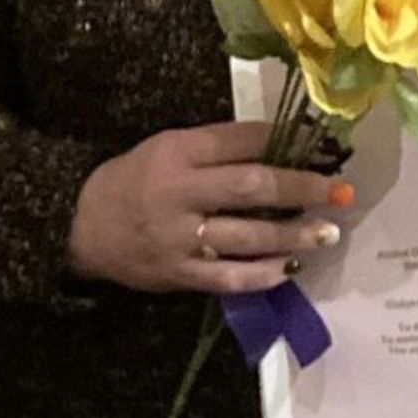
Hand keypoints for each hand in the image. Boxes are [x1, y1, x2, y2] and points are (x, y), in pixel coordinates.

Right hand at [67, 121, 343, 297]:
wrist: (79, 225)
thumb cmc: (134, 181)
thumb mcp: (168, 149)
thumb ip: (218, 149)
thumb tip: (285, 148)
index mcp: (176, 152)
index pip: (240, 140)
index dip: (286, 140)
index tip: (323, 143)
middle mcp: (178, 193)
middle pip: (251, 188)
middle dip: (301, 188)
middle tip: (338, 190)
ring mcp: (178, 237)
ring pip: (247, 237)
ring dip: (293, 235)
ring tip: (327, 233)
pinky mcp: (177, 273)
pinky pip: (229, 278)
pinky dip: (264, 274)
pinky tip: (289, 268)